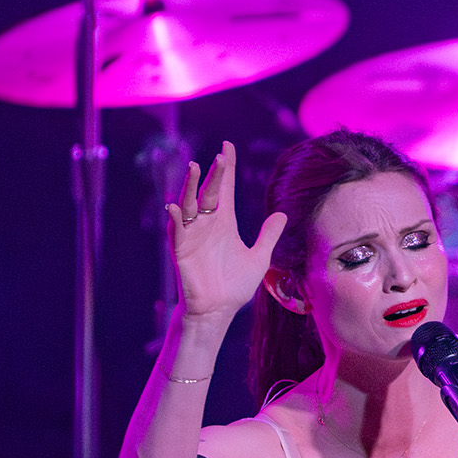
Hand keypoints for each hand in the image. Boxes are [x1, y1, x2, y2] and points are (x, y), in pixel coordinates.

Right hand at [167, 141, 286, 321]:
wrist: (218, 311)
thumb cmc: (235, 285)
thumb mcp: (259, 258)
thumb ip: (268, 236)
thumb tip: (282, 215)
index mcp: (225, 223)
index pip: (225, 189)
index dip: (226, 168)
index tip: (227, 146)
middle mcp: (207, 224)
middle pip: (208, 192)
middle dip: (213, 174)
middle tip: (219, 156)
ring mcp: (193, 236)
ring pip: (188, 205)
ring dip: (189, 187)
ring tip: (193, 168)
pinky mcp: (181, 251)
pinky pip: (176, 232)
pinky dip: (175, 219)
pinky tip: (175, 207)